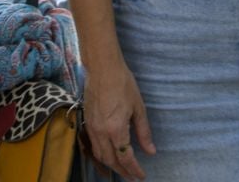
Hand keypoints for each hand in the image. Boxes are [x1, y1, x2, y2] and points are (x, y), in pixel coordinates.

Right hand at [82, 57, 153, 179]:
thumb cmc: (123, 83)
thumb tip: (150, 151)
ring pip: (100, 155)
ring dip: (111, 165)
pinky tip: (108, 155)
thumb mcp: (138, 108)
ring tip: (122, 169)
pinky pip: (93, 146)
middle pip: (111, 160)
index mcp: (116, 129)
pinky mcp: (87, 122)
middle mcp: (101, 132)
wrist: (102, 68)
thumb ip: (144, 132)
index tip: (141, 176)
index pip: (125, 157)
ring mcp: (91, 128)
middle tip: (133, 177)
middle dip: (123, 171)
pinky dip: (101, 155)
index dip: (134, 169)